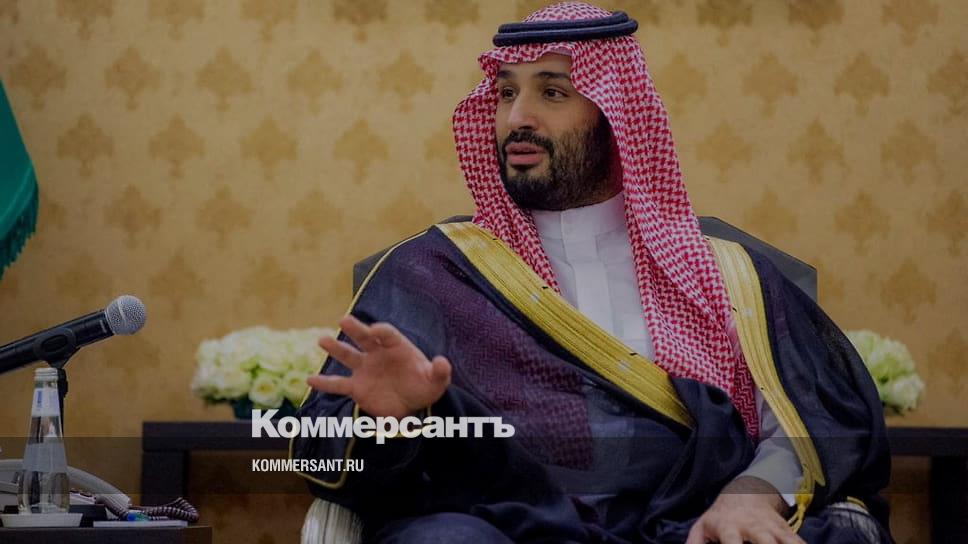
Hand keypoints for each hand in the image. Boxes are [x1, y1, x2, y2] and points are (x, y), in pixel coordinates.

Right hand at [306, 314, 451, 419]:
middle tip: (343, 320)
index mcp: (398, 347)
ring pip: (348, 356)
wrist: (412, 404)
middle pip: (365, 338)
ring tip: (322, 340)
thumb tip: (442, 362)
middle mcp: (378, 354)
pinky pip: (338, 384)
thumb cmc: (424, 386)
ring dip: (336, 348)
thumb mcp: (437, 381)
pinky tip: (310, 380)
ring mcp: (365, 369)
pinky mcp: (356, 387)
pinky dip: (324, 383)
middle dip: (356, 329)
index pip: (389, 335)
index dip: (382, 331)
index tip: (376, 330)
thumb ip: (440, 371)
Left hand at [686, 477, 804, 543]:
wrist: (746, 494)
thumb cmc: (720, 518)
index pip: (731, 542)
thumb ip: (694, 543)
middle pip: (765, 543)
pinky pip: (798, 543)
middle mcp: (752, 527)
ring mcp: (771, 528)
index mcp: (729, 527)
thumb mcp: (701, 527)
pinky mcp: (785, 530)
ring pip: (786, 542)